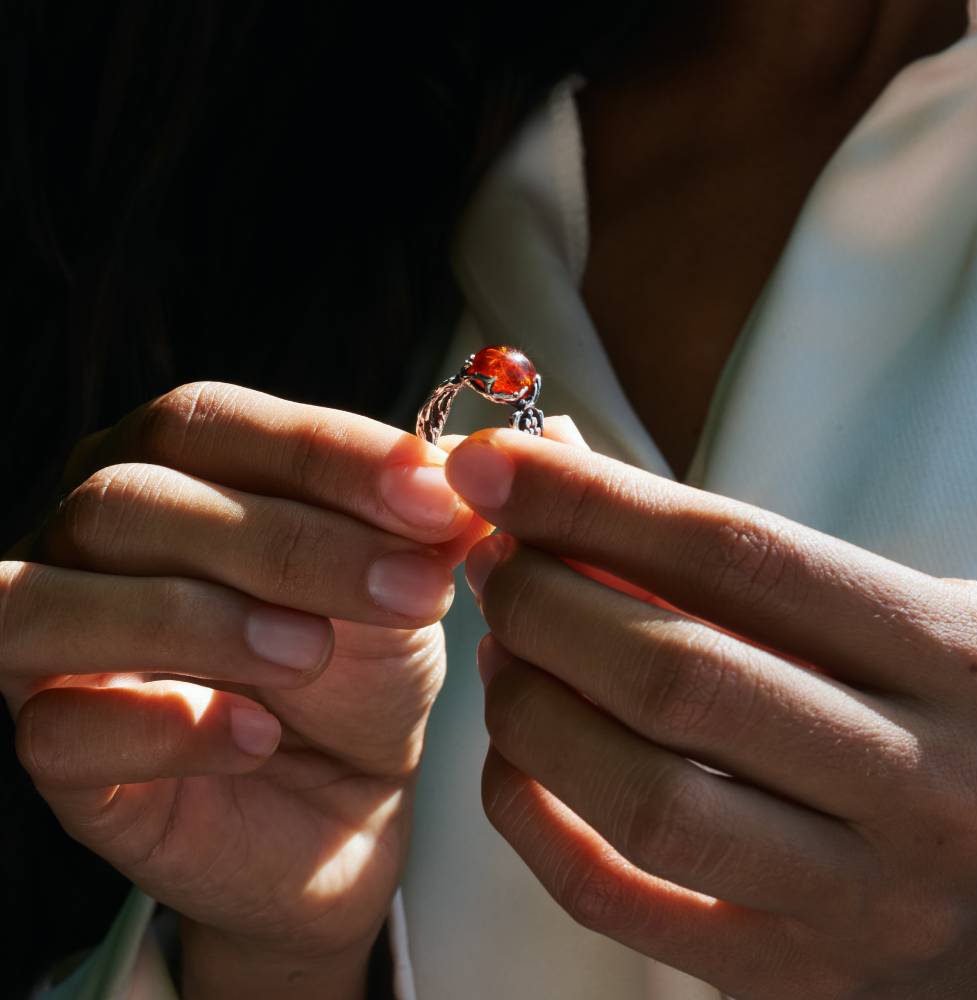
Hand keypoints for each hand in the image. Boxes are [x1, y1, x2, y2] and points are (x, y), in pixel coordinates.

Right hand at [2, 382, 486, 998]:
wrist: (349, 801)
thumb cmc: (362, 670)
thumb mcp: (404, 580)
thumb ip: (420, 516)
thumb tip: (462, 465)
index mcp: (170, 470)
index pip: (207, 421)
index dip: (323, 453)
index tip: (436, 498)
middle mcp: (89, 543)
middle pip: (130, 499)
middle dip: (285, 542)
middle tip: (410, 590)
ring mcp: (54, 650)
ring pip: (52, 602)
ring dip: (198, 621)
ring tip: (313, 654)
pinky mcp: (61, 756)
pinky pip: (56, 731)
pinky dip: (160, 728)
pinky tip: (256, 739)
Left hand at [445, 428, 976, 998]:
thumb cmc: (959, 712)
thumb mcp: (897, 612)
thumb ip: (740, 552)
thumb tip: (567, 465)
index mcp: (954, 660)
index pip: (737, 556)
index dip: (592, 500)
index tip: (493, 464)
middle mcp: (918, 784)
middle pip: (672, 676)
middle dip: (544, 599)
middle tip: (493, 558)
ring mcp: (860, 900)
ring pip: (641, 798)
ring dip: (529, 704)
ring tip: (500, 647)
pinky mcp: (801, 979)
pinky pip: (621, 905)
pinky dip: (534, 820)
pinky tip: (514, 757)